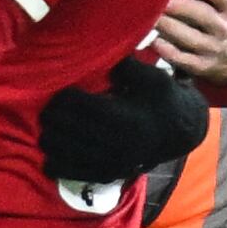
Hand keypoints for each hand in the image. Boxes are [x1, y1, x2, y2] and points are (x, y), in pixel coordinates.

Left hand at [38, 58, 209, 183]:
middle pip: (72, 130)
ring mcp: (111, 163)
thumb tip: (104, 52)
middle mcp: (118, 144)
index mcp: (127, 119)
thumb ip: (127, 67)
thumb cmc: (163, 100)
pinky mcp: (107, 175)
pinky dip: (55, 165)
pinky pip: (74, 174)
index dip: (66, 99)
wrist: (179, 133)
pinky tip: (48, 156)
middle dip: (54, 118)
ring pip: (68, 153)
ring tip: (47, 128)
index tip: (59, 91)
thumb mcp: (153, 78)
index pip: (85, 108)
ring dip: (51, 140)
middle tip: (47, 108)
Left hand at [153, 0, 226, 85]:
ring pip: (187, 36)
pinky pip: (182, 58)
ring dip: (167, 25)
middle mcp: (224, 28)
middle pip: (200, 14)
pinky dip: (166, 49)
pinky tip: (152, 39)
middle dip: (177, 5)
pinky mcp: (201, 66)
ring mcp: (212, 49)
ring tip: (148, 14)